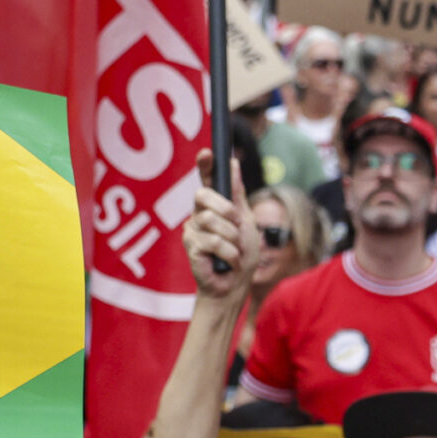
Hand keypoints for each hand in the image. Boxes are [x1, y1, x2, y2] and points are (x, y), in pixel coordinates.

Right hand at [179, 148, 257, 298]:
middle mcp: (199, 214)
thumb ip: (238, 194)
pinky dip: (229, 253)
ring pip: (210, 219)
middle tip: (237, 225)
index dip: (205, 165)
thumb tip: (233, 162)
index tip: (207, 152)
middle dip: (226, 209)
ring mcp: (192, 230)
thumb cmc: (242, 255)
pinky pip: (212, 241)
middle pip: (203, 194)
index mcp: (214, 206)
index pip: (207, 180)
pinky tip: (229, 262)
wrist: (236, 285)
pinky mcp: (191, 247)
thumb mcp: (246, 221)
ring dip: (231, 237)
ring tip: (235, 251)